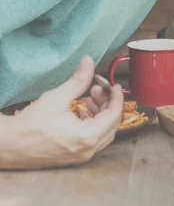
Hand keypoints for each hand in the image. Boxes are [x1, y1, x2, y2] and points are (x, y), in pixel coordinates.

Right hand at [0, 56, 123, 169]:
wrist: (7, 145)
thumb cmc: (30, 124)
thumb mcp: (57, 97)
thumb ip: (78, 80)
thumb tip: (89, 61)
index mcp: (88, 137)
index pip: (114, 115)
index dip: (117, 98)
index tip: (115, 86)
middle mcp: (88, 150)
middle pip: (111, 124)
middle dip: (108, 104)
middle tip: (98, 89)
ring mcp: (81, 156)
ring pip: (103, 132)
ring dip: (100, 113)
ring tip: (88, 98)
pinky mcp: (74, 156)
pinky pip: (92, 139)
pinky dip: (92, 124)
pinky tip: (81, 111)